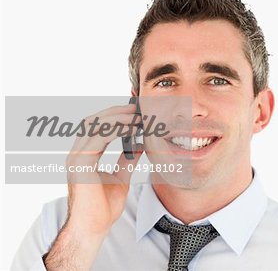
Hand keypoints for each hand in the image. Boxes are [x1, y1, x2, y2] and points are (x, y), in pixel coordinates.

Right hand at [44, 103, 142, 269]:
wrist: (93, 229)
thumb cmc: (103, 208)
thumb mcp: (120, 178)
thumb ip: (127, 161)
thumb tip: (140, 145)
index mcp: (84, 156)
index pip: (96, 127)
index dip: (114, 116)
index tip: (134, 112)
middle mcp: (77, 154)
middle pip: (93, 120)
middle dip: (115, 111)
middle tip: (136, 109)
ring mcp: (76, 158)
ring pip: (94, 125)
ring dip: (117, 117)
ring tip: (136, 116)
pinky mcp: (81, 164)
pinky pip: (98, 138)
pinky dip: (115, 129)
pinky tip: (131, 128)